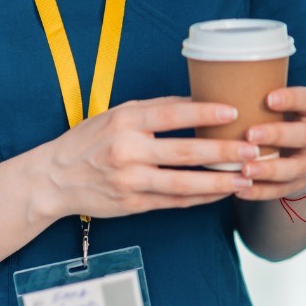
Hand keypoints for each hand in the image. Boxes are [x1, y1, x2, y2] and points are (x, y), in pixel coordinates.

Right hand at [40, 97, 261, 220]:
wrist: (54, 178)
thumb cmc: (90, 139)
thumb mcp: (116, 114)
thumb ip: (154, 109)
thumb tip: (196, 101)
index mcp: (125, 122)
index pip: (171, 115)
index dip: (203, 113)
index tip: (232, 111)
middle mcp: (128, 152)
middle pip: (184, 153)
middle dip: (222, 153)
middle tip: (251, 149)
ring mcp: (131, 181)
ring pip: (183, 183)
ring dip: (218, 181)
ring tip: (245, 176)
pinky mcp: (133, 204)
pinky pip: (174, 201)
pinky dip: (201, 196)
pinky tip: (221, 192)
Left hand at [233, 86, 305, 201]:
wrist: (300, 154)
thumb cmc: (279, 118)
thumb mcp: (279, 105)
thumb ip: (258, 96)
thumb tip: (211, 80)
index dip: (291, 99)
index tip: (268, 98)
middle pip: (304, 135)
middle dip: (277, 135)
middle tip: (249, 134)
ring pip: (296, 168)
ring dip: (269, 169)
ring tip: (244, 168)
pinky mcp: (301, 184)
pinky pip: (282, 191)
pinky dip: (260, 191)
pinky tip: (239, 189)